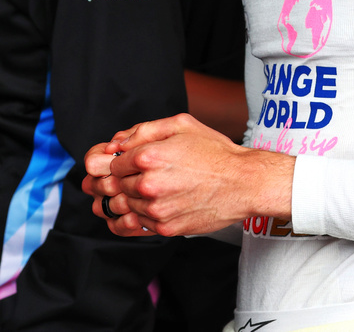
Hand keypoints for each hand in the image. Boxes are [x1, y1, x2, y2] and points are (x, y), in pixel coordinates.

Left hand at [82, 113, 294, 236]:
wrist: (243, 183)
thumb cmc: (216, 153)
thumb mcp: (182, 125)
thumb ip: (145, 130)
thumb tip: (117, 142)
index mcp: (149, 156)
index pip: (110, 162)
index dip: (114, 162)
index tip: (121, 163)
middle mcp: (148, 184)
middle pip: (111, 186)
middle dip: (109, 182)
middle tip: (114, 179)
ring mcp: (155, 209)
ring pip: (120, 207)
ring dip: (119, 201)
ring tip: (127, 194)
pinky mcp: (165, 228)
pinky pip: (133, 226)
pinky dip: (128, 220)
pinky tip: (133, 212)